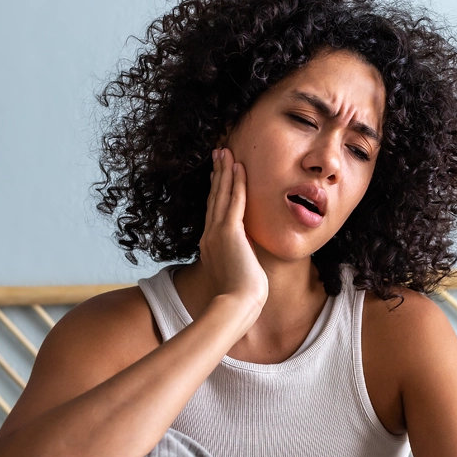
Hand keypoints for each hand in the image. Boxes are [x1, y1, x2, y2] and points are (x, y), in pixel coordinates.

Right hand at [199, 147, 268, 311]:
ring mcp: (218, 232)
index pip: (214, 212)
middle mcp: (210, 236)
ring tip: (225, 151)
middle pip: (214, 198)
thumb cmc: (239, 298)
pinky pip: (234, 200)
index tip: (217, 176)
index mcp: (210, 246)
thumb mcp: (236, 276)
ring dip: (224, 171)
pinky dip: (236, 182)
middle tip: (218, 154)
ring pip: (221, 194)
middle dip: (217, 175)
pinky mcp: (230, 231)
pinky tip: (238, 166)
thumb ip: (238, 263)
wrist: (236, 305)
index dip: (216, 192)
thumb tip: (246, 263)